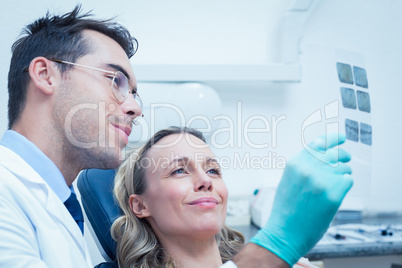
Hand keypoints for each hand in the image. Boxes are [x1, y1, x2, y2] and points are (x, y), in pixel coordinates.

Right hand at [250, 133, 352, 265]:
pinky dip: (346, 185)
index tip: (341, 138)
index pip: (318, 143)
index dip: (332, 138)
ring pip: (343, 168)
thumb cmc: (286, 209)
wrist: (285, 232)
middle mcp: (308, 168)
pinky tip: (338, 193)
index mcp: (295, 163)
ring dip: (344, 173)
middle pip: (334, 154)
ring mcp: (321, 181)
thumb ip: (303, 166)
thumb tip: (322, 156)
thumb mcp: (288, 180)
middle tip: (346, 158)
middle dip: (343, 155)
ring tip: (338, 182)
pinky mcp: (333, 194)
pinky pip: (348, 181)